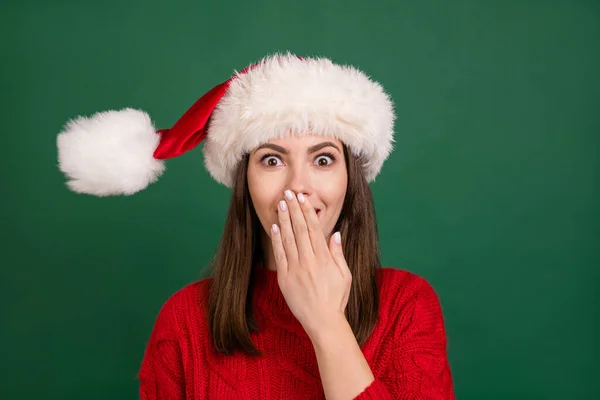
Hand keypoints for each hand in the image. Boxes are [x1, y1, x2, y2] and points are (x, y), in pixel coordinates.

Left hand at [270, 189, 351, 339]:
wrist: (323, 321)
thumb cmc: (336, 299)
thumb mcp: (345, 275)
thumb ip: (338, 253)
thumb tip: (335, 233)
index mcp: (324, 258)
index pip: (314, 229)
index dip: (307, 211)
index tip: (303, 199)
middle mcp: (309, 261)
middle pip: (299, 229)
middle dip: (294, 209)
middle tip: (289, 194)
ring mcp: (296, 269)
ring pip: (288, 239)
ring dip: (284, 220)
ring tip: (281, 204)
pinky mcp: (285, 278)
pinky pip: (279, 255)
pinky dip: (277, 240)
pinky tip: (275, 227)